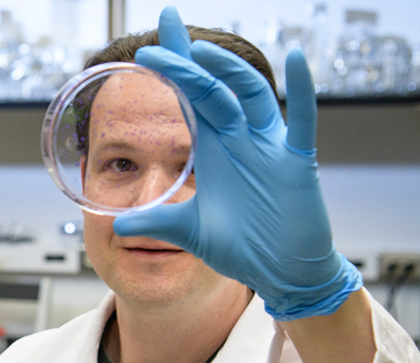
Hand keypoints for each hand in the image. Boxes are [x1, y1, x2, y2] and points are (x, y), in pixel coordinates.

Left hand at [114, 7, 362, 320]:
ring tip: (201, 49)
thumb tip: (116, 223)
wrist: (280, 274)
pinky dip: (303, 89)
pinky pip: (303, 120)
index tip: (152, 37)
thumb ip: (155, 221)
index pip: (188, 97)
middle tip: (162, 30)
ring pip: (249, 95)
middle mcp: (240, 138)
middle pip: (211, 88)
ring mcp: (270, 146)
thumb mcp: (188, 232)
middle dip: (187, 61)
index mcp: (213, 148)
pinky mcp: (297, 162)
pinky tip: (296, 58)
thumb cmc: (243, 247)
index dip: (174, 66)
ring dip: (227, 70)